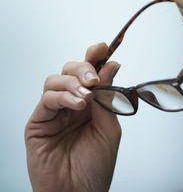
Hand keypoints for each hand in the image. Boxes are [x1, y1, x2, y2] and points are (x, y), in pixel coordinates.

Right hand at [25, 43, 121, 191]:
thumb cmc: (95, 167)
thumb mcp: (110, 129)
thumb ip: (108, 98)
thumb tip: (112, 66)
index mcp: (92, 105)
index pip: (90, 75)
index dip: (95, 58)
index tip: (103, 48)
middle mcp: (72, 106)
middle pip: (70, 72)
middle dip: (83, 68)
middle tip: (95, 77)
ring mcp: (53, 114)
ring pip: (55, 81)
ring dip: (73, 82)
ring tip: (87, 96)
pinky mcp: (38, 123)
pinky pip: (46, 100)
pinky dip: (62, 96)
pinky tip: (78, 104)